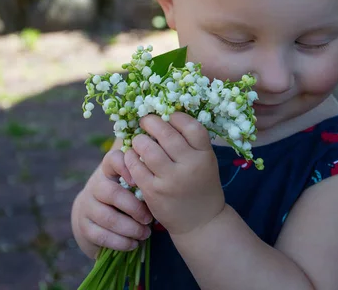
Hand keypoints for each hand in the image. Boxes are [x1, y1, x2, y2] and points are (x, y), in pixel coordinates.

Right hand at [72, 148, 153, 257]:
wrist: (95, 218)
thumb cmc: (124, 197)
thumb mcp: (132, 186)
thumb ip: (144, 179)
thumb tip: (165, 178)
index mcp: (109, 171)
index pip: (113, 159)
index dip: (125, 167)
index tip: (138, 181)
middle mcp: (95, 185)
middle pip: (110, 192)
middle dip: (133, 208)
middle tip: (149, 218)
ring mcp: (87, 206)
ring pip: (107, 217)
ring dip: (129, 228)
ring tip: (145, 234)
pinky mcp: (84, 227)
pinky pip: (101, 235)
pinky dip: (120, 242)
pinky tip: (133, 244)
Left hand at [125, 112, 225, 235]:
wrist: (201, 222)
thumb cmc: (201, 185)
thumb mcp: (206, 162)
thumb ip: (191, 143)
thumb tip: (165, 117)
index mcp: (205, 155)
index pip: (191, 127)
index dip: (177, 117)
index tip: (169, 116)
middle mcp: (190, 165)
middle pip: (166, 134)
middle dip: (151, 122)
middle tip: (145, 121)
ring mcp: (171, 179)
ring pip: (147, 149)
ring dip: (139, 140)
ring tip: (138, 140)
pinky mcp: (154, 192)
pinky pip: (136, 167)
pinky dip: (131, 158)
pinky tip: (133, 156)